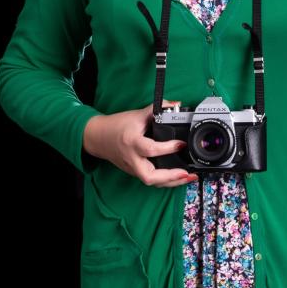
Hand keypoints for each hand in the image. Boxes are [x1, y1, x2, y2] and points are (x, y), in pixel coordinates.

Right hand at [83, 101, 198, 187]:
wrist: (98, 137)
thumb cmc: (116, 126)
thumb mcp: (136, 115)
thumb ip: (156, 109)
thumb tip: (175, 105)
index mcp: (132, 143)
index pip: (150, 149)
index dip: (168, 147)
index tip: (181, 144)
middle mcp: (132, 159)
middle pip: (150, 176)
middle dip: (170, 177)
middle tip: (186, 172)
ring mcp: (133, 168)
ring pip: (152, 182)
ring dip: (172, 182)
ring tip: (189, 177)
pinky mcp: (135, 172)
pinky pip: (152, 180)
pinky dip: (166, 181)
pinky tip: (179, 178)